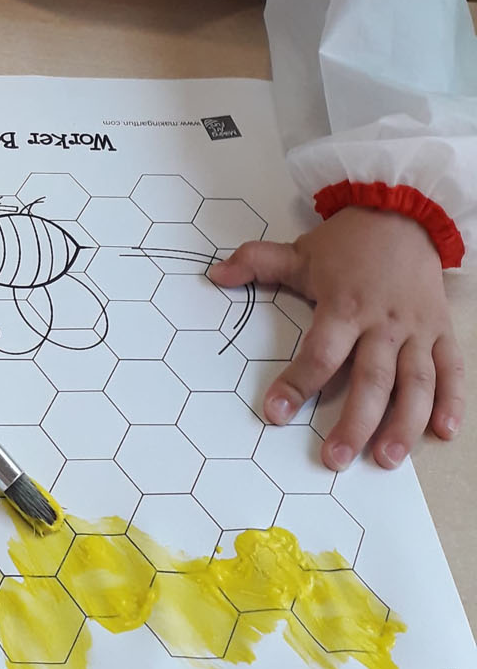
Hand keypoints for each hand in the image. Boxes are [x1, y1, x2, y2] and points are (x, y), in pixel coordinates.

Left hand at [210, 207, 462, 470]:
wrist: (402, 208)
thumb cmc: (350, 239)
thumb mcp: (300, 250)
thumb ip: (257, 262)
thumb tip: (215, 274)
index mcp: (345, 305)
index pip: (321, 353)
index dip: (297, 384)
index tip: (275, 413)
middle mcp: (383, 322)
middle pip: (372, 379)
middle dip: (354, 423)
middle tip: (334, 459)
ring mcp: (417, 328)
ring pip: (416, 382)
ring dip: (404, 423)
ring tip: (386, 459)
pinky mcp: (441, 329)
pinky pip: (452, 369)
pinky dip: (453, 401)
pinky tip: (444, 432)